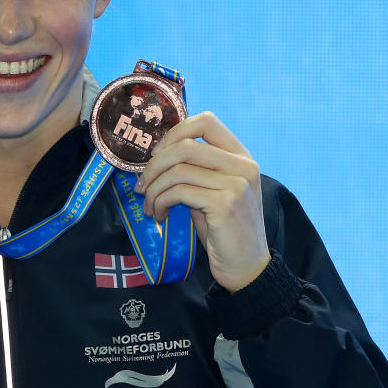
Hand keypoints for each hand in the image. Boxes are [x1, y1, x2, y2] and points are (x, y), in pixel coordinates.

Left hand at [136, 111, 269, 291]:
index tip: (157, 153)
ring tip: (150, 205)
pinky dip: (160, 202)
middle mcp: (243, 165)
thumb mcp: (212, 191)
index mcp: (241, 156)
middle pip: (185, 146)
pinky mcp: (225, 203)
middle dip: (154, 165)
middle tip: (142, 186)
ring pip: (178, 169)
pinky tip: (160, 216)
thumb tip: (156, 156)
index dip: (175, 132)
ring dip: (154, 188)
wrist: (246, 267)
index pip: (206, 121)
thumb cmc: (224, 229)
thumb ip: (194, 169)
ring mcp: (236, 183)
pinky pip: (178, 192)